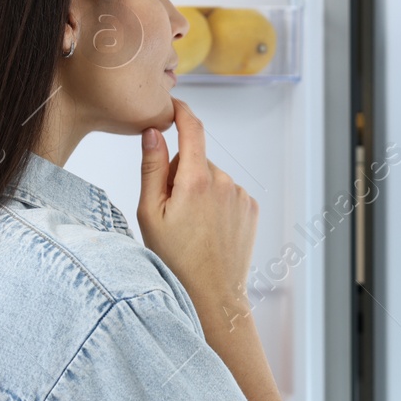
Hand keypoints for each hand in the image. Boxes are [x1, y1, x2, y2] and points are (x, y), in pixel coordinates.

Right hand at [137, 100, 257, 318]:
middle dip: (180, 172)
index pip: (192, 128)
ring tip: (191, 225)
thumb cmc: (174, 259)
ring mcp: (240, 195)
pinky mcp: (251, 208)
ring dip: (199, 189)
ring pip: (211, 177)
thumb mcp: (150, 213)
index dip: (181, 111)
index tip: (172, 106)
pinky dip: (216, 202)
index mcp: (196, 180)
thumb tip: (154, 131)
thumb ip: (151, 167)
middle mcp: (224, 182)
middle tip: (170, 209)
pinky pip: (228, 192)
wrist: (212, 295)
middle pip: (196, 158)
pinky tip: (209, 229)